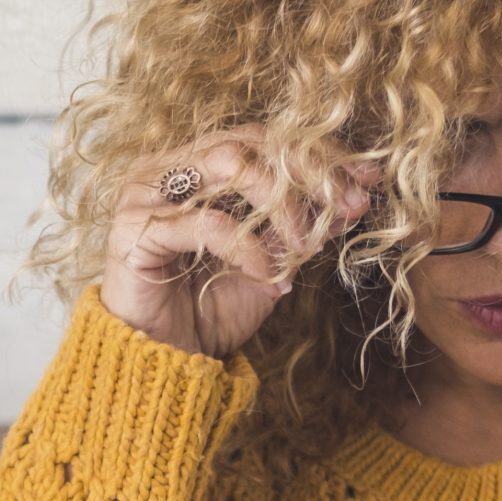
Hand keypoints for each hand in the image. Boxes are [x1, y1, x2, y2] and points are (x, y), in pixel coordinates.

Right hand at [98, 125, 381, 360]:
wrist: (163, 360)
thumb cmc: (208, 310)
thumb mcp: (270, 263)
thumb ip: (302, 229)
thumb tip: (354, 202)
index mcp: (198, 165)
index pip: (265, 139)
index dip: (318, 156)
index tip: (366, 180)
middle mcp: (169, 166)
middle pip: (251, 142)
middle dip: (309, 173)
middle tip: (347, 207)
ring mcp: (147, 192)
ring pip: (230, 164)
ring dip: (281, 204)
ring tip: (304, 246)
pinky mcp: (135, 229)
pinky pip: (205, 222)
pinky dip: (246, 246)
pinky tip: (266, 274)